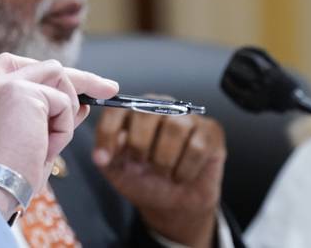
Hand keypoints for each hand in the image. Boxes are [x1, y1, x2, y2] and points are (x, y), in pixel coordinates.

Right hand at [0, 53, 117, 216]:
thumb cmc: (7, 176)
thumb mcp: (30, 140)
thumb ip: (48, 117)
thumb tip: (79, 106)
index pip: (18, 68)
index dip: (47, 76)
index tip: (71, 85)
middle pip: (43, 66)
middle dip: (79, 78)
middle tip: (108, 88)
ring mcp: (3, 84)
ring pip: (57, 75)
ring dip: (66, 109)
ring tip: (52, 141)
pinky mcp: (21, 91)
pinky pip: (62, 102)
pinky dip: (64, 129)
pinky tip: (47, 148)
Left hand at [93, 105, 225, 247]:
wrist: (174, 204)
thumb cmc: (143, 180)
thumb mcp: (117, 171)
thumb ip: (105, 158)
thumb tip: (99, 155)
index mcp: (131, 111)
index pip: (116, 108)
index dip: (108, 132)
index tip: (105, 157)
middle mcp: (158, 106)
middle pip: (145, 112)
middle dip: (139, 145)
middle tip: (142, 163)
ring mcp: (186, 116)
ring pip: (174, 127)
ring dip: (164, 160)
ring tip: (163, 171)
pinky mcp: (211, 131)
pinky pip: (197, 145)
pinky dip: (185, 168)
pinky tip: (181, 175)